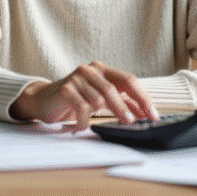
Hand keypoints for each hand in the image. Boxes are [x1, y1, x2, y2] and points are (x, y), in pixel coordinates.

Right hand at [9, 61, 159, 129]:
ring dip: (98, 116)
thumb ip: (123, 103)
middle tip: (131, 123)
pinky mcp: (65, 89)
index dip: (143, 98)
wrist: (43, 100)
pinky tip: (80, 125)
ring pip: (98, 100)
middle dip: (125, 108)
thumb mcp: (101, 99)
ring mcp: (77, 78)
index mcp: (103, 70)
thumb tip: (145, 113)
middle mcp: (91, 70)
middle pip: (114, 89)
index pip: (129, 80)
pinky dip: (84, 121)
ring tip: (91, 123)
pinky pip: (82, 108)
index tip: (153, 115)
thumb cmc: (76, 99)